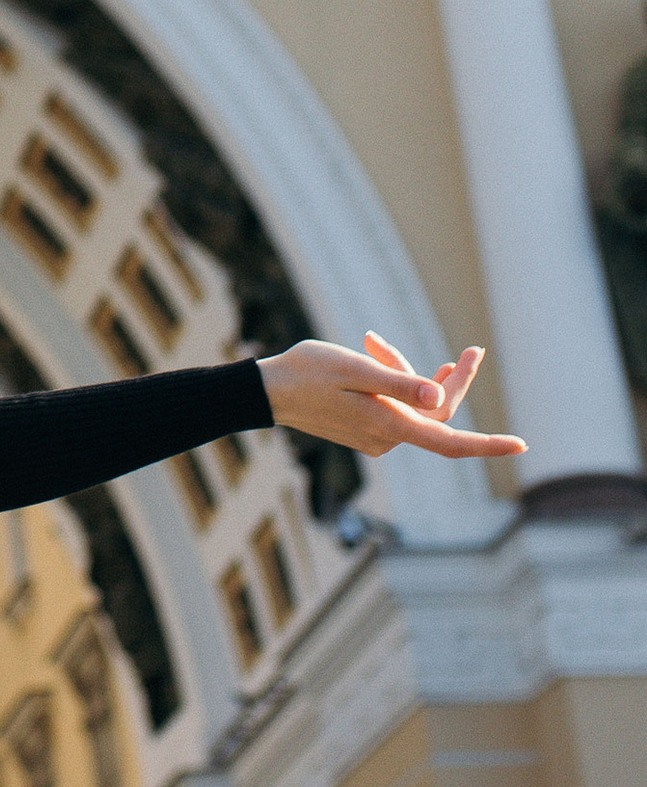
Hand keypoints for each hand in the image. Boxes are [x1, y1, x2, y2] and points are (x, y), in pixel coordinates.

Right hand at [257, 330, 523, 463]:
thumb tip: (438, 397)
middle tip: (473, 351)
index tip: (520, 446)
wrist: (267, 391)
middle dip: (453, 381)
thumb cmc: (306, 372)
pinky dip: (392, 382)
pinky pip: (396, 407)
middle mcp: (387, 438)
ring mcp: (377, 438)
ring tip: (374, 340)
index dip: (488, 445)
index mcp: (388, 425)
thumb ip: (398, 384)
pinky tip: (372, 356)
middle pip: (438, 413)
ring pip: (415, 406)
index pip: (450, 441)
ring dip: (408, 372)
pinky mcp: (367, 430)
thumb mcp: (354, 367)